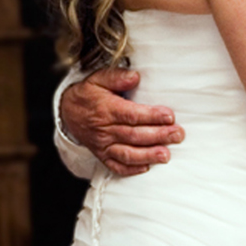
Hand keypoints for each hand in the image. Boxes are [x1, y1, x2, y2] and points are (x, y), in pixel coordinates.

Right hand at [59, 65, 181, 176]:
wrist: (68, 112)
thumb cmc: (88, 95)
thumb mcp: (98, 79)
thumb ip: (116, 76)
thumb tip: (135, 77)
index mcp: (106, 109)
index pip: (131, 115)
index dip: (151, 116)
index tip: (169, 116)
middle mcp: (104, 130)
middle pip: (134, 135)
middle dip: (158, 136)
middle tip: (177, 134)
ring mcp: (103, 145)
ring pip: (127, 153)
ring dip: (147, 155)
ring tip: (166, 155)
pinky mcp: (102, 155)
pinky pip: (116, 166)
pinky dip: (131, 169)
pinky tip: (146, 167)